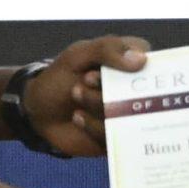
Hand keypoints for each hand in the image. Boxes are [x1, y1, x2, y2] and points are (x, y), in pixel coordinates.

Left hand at [24, 35, 149, 155]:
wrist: (36, 112)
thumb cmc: (59, 77)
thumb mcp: (77, 55)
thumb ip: (106, 50)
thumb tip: (142, 59)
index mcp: (128, 64)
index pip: (152, 63)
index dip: (137, 67)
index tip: (110, 64)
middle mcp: (131, 91)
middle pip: (143, 93)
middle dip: (113, 87)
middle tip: (87, 79)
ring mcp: (124, 116)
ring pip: (129, 116)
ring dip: (99, 104)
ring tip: (76, 95)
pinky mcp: (114, 137)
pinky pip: (116, 136)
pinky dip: (95, 127)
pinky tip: (77, 117)